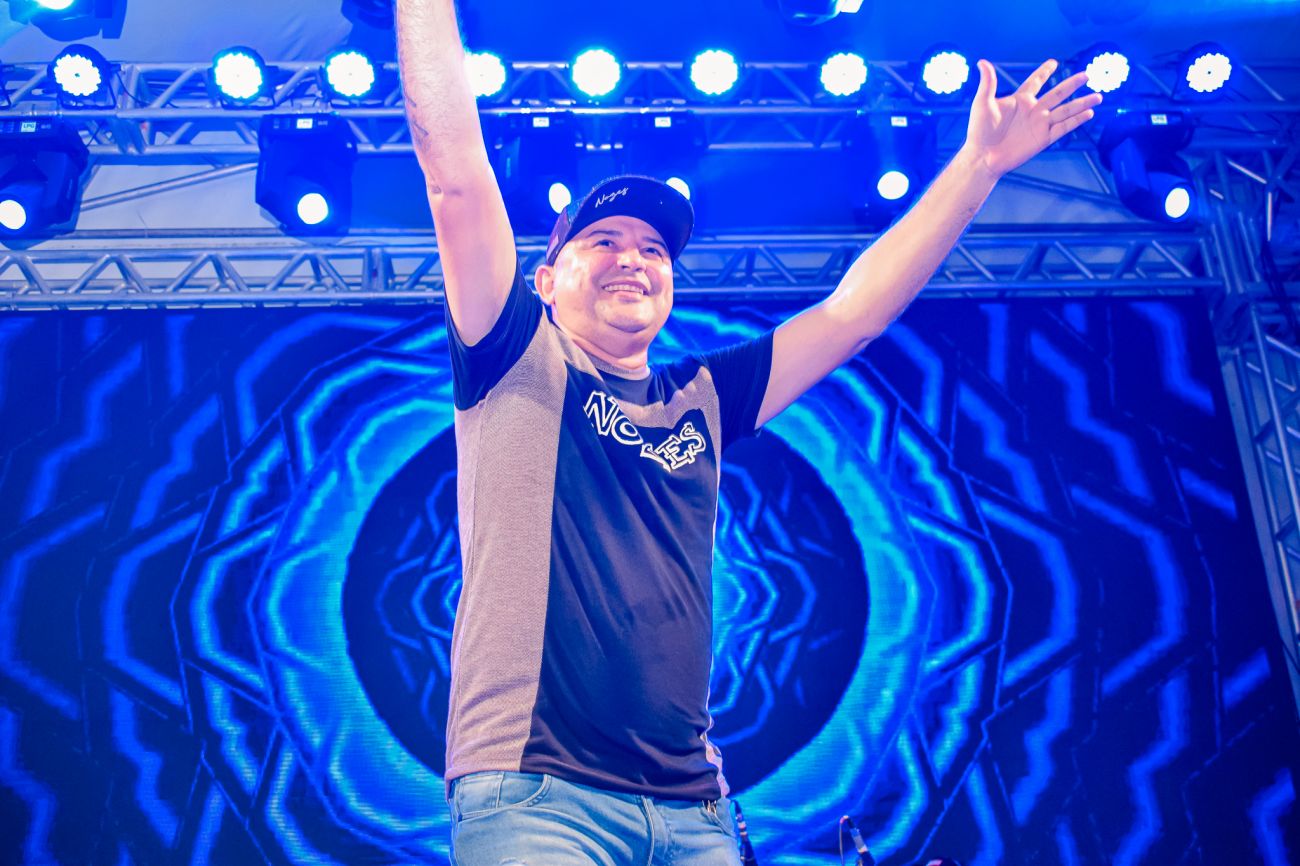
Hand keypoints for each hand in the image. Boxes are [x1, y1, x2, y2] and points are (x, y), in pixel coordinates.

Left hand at [963, 58, 1101, 178]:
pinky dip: (1076, 121)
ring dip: (1082, 103)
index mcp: (1020, 100)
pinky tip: (1088, 113)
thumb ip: (988, 83)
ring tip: (1099, 96)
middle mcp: (1033, 111)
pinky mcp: (1043, 139)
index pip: (1035, 82)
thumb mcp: (982, 103)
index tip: (1053, 62)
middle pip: (1057, 94)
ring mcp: (1039, 124)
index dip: (1044, 72)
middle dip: (1071, 84)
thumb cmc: (979, 131)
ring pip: (1066, 110)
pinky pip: (1063, 128)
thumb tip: (982, 62)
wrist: (983, 156)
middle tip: (1086, 74)